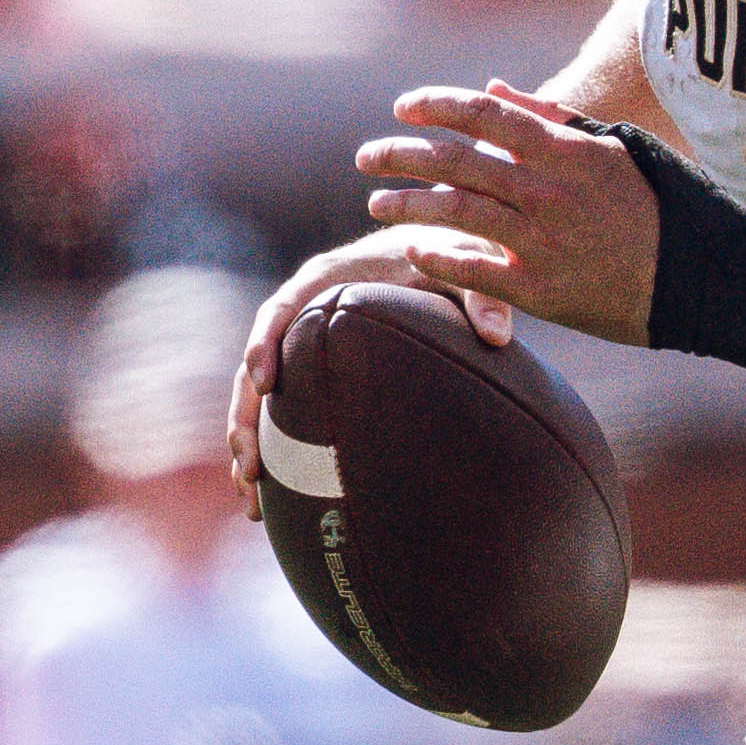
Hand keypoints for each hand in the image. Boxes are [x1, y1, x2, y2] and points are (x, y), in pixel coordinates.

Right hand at [222, 86, 661, 510]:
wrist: (439, 247)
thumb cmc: (448, 255)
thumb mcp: (466, 267)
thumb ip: (481, 297)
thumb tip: (498, 337)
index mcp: (327, 278)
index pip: (282, 309)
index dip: (265, 344)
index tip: (262, 382)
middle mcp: (303, 310)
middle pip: (256, 364)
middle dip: (247, 418)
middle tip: (250, 469)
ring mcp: (303, 341)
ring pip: (257, 394)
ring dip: (249, 443)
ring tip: (250, 496)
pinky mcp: (312, 364)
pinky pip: (280, 405)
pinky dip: (270, 445)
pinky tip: (267, 492)